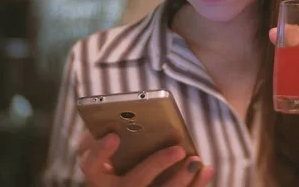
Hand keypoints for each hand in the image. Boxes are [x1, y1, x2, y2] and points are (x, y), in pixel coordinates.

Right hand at [77, 131, 213, 186]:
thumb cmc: (113, 164)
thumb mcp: (106, 154)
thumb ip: (108, 139)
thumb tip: (119, 117)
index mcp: (98, 176)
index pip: (90, 165)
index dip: (100, 152)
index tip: (114, 136)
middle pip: (134, 183)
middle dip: (157, 165)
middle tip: (177, 149)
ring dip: (181, 179)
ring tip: (196, 159)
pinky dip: (196, 185)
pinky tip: (208, 168)